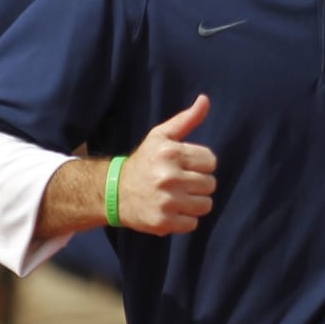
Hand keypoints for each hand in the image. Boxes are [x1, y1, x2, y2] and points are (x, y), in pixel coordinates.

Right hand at [117, 96, 218, 234]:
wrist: (113, 192)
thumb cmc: (144, 162)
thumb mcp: (161, 136)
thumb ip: (186, 120)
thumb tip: (205, 100)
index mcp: (171, 153)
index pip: (211, 161)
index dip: (200, 164)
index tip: (185, 166)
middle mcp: (169, 177)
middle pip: (210, 184)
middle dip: (198, 183)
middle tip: (180, 182)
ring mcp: (167, 201)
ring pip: (206, 205)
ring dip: (195, 202)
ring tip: (178, 197)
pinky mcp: (164, 222)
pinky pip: (193, 223)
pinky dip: (185, 219)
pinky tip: (172, 210)